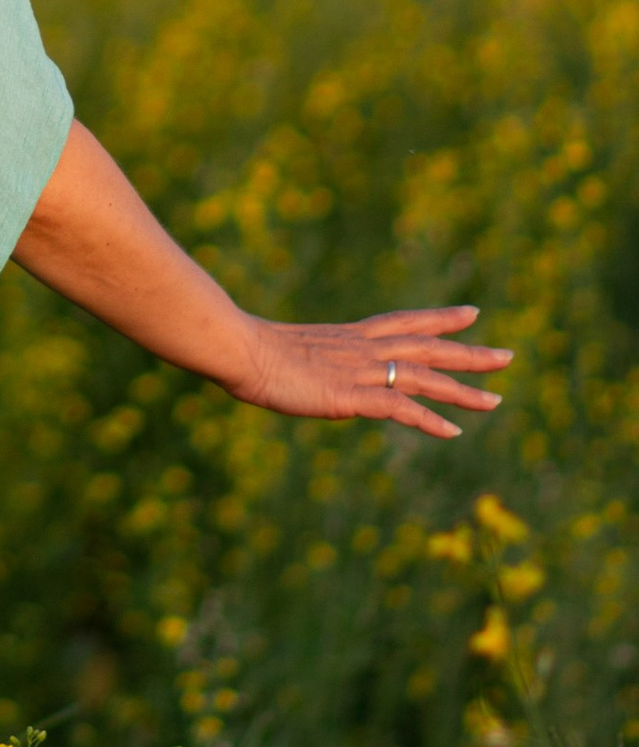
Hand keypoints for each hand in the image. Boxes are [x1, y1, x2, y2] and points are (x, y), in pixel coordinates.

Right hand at [231, 306, 508, 439]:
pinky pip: (403, 408)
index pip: (406, 322)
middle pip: (429, 348)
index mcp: (349, 336)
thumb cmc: (246, 348)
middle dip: (470, 353)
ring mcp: (361, 371)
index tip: (471, 315)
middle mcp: (364, 348)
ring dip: (463, 390)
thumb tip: (289, 365)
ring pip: (426, 377)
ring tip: (497, 401)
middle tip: (507, 356)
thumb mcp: (281, 350)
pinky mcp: (353, 396)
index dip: (440, 319)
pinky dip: (430, 420)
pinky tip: (454, 431)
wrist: (240, 349)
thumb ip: (300, 359)